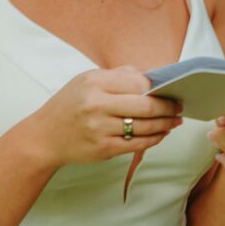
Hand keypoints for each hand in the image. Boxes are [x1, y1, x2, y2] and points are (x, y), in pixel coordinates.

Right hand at [31, 65, 182, 169]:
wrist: (44, 137)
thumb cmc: (69, 104)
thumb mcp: (86, 80)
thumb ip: (118, 76)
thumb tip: (152, 77)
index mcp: (94, 83)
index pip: (137, 82)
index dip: (158, 87)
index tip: (171, 89)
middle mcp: (97, 104)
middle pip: (145, 105)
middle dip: (168, 107)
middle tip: (179, 106)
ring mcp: (100, 129)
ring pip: (145, 127)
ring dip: (165, 124)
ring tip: (174, 121)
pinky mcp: (103, 149)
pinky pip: (137, 144)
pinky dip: (154, 139)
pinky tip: (161, 134)